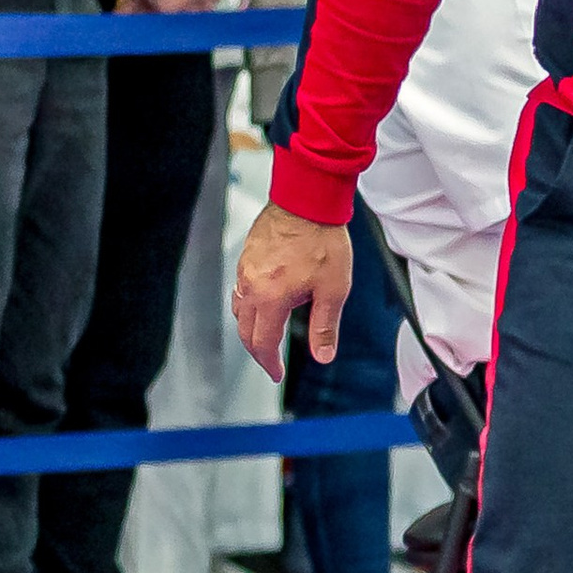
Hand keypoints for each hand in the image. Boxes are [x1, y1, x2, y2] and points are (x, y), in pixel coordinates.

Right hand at [232, 205, 352, 378]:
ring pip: (239, 310)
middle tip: (270, 361)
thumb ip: (325, 325)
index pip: (262, 343)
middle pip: (245, 330)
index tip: (276, 373)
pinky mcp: (247, 255)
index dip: (269, 363)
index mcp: (271, 298)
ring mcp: (245, 269)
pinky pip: (241, 289)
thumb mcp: (334, 289)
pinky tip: (263, 301)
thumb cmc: (322, 238)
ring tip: (266, 334)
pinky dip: (248, 304)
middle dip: (257, 350)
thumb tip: (323, 355)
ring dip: (250, 327)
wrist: (307, 199)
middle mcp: (252, 286)